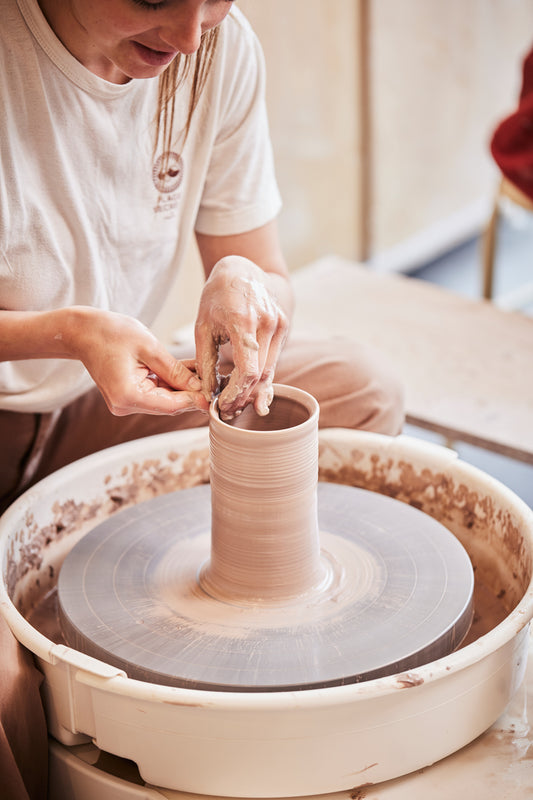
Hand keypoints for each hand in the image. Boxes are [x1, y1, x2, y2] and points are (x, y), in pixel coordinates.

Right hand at [68, 308, 208, 415]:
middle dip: (191, 393)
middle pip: (168, 404)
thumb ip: (175, 370)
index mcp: (128, 396)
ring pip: (164, 399)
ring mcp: (125, 402)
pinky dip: (170, 382)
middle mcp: (125, 405)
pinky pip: (155, 391)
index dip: (195, 399)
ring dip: (183, 387)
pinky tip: (188, 371)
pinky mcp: (127, 395)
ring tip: (204, 372)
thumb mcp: (149, 347)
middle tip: (215, 381)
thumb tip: (199, 388)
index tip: (214, 393)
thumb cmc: (110, 332)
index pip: (170, 405)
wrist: (81, 331)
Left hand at [194, 256, 288, 418]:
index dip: (237, 393)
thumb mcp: (203, 327)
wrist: (242, 269)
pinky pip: (274, 359)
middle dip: (245, 396)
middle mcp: (267, 323)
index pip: (249, 370)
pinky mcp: (285, 326)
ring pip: (270, 370)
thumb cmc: (217, 297)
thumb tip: (207, 394)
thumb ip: (205, 362)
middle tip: (229, 411)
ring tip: (237, 404)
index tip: (223, 405)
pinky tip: (248, 388)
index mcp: (244, 321)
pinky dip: (261, 376)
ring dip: (254, 390)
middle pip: (261, 374)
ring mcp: (280, 324)